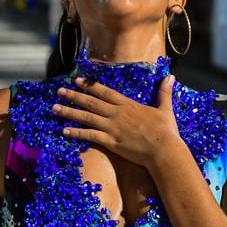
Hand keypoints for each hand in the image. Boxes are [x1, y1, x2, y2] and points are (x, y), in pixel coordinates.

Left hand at [52, 75, 180, 166]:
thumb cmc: (166, 131)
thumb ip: (165, 92)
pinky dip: (76, 132)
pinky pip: (89, 136)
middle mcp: (117, 113)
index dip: (90, 85)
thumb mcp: (165, 108)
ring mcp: (112, 127)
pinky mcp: (110, 141)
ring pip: (86, 117)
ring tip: (54, 107)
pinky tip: (64, 130)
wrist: (164, 150)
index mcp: (128, 105)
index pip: (105, 92)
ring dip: (69, 112)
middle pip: (91, 102)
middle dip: (74, 95)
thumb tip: (171, 76)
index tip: (78, 80)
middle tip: (59, 91)